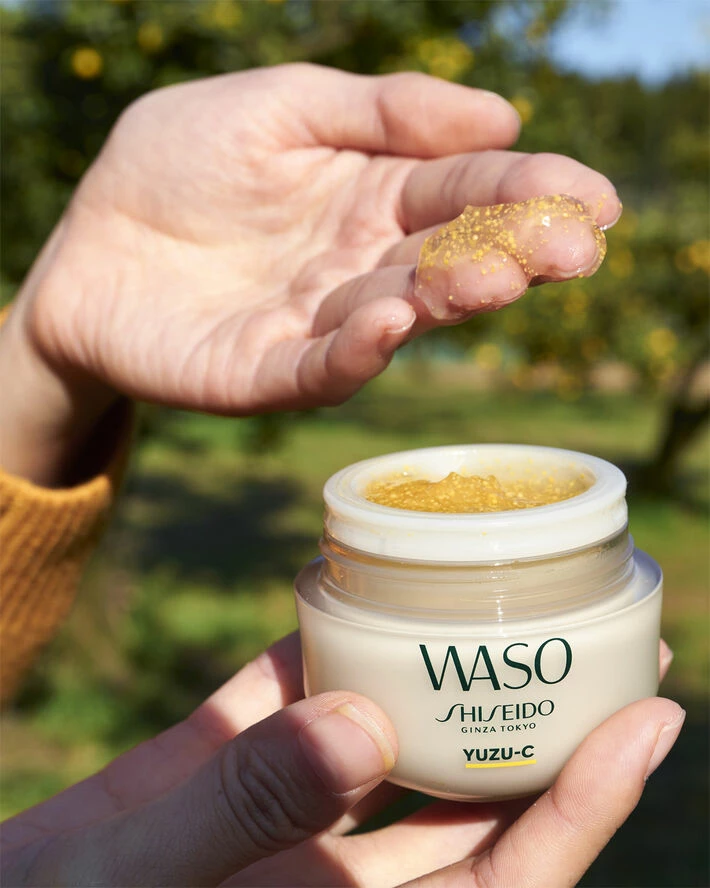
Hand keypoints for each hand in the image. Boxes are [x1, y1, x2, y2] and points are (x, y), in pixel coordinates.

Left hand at [0, 64, 619, 484]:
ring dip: (453, 295)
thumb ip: (379, 109)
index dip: (529, 191)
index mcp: (372, 195)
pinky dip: (359, 348)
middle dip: (517, 249)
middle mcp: (362, 264)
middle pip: (452, 256)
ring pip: (403, 313)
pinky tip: (391, 316)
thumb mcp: (278, 105)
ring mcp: (321, 323)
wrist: (90, 246)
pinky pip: (324, 366)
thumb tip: (501, 119)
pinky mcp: (270, 372)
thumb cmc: (178, 165)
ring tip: (499, 271)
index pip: (464, 191)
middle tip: (574, 246)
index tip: (593, 196)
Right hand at [1, 636, 680, 886]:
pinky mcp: (226, 759)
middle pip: (473, 802)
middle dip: (554, 730)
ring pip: (396, 742)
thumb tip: (364, 725)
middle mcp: (332, 872)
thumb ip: (243, 808)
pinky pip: (298, 694)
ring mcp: (282, 810)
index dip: (584, 809)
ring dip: (455, 677)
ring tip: (515, 603)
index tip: (652, 722)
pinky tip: (363, 585)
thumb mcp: (135, 881)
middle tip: (620, 647)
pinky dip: (331, 644)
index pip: (501, 878)